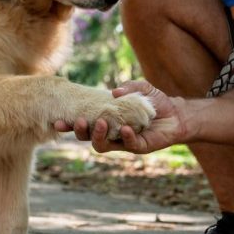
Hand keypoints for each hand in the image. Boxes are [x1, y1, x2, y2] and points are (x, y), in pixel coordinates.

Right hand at [53, 80, 184, 153]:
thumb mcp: (141, 87)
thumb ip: (128, 86)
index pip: (83, 123)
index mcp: (105, 119)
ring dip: (97, 136)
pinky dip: (125, 137)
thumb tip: (114, 92)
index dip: (68, 124)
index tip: (57, 120)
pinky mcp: (138, 146)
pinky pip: (127, 145)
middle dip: (78, 131)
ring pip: (101, 145)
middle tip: (77, 121)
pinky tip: (126, 128)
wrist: (176, 114)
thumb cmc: (154, 102)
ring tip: (100, 123)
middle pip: (86, 137)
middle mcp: (110, 132)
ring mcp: (122, 142)